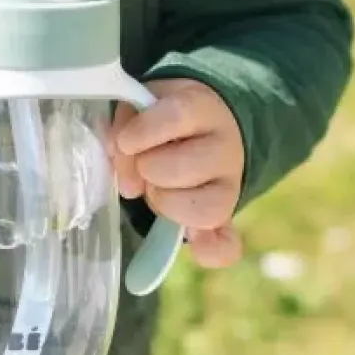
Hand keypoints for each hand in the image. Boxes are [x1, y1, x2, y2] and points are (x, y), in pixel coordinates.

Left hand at [112, 78, 244, 268]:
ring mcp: (231, 184)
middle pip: (184, 167)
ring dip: (165, 202)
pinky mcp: (227, 216)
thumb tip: (123, 170)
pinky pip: (227, 245)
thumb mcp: (144, 104)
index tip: (126, 141)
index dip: (146, 131)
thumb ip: (127, 125)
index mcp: (202, 107)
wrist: (208, 124)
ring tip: (157, 187)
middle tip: (145, 164)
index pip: (178, 116)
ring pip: (201, 208)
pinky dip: (210, 250)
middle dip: (150, 170)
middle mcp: (225, 145)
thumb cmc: (165, 116)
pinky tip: (196, 244)